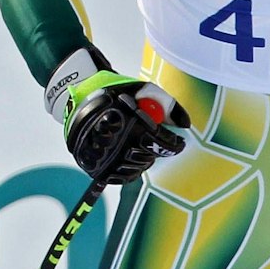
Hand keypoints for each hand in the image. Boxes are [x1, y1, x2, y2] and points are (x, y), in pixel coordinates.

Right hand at [63, 71, 189, 184]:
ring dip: (145, 160)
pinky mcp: (96, 168)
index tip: (179, 144)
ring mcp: (102, 156)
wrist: (84, 105)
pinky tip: (131, 156)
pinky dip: (132, 170)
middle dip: (158, 151)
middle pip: (147, 156)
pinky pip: (123, 177)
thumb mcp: (142, 91)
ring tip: (142, 147)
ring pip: (136, 168)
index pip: (156, 139)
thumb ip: (166, 104)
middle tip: (162, 146)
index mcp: (122, 117)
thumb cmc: (117, 97)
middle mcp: (111, 139)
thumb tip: (185, 123)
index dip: (172, 144)